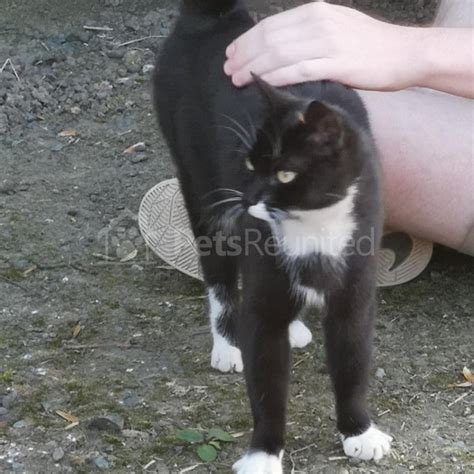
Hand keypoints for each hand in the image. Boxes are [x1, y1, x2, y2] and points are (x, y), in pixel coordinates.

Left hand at [224, 2, 423, 90]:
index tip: (232, 54)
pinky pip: (298, 70)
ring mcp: (328, 43)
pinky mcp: (337, 64)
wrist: (405, 54)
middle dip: (245, 55)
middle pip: (270, 39)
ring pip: (279, 54)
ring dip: (254, 68)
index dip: (248, 41)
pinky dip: (276, 77)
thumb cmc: (370, 45)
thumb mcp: (336, 28)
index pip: (271, 25)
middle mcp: (319, 23)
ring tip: (238, 80)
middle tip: (229, 70)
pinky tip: (262, 84)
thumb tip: (281, 50)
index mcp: (316, 12)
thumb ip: (309, 34)